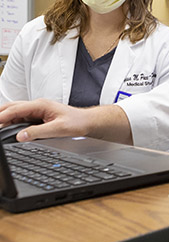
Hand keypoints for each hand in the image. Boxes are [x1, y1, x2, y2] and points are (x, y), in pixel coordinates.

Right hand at [0, 99, 131, 143]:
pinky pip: (19, 118)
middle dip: (0, 113)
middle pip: (12, 107)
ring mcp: (37, 111)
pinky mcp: (37, 117)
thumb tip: (21, 136)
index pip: (17, 109)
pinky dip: (9, 121)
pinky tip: (4, 127)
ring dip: (4, 117)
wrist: (87, 122)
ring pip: (14, 112)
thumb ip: (39, 132)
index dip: (3, 115)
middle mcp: (37, 106)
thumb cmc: (77, 122)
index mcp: (41, 105)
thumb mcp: (59, 129)